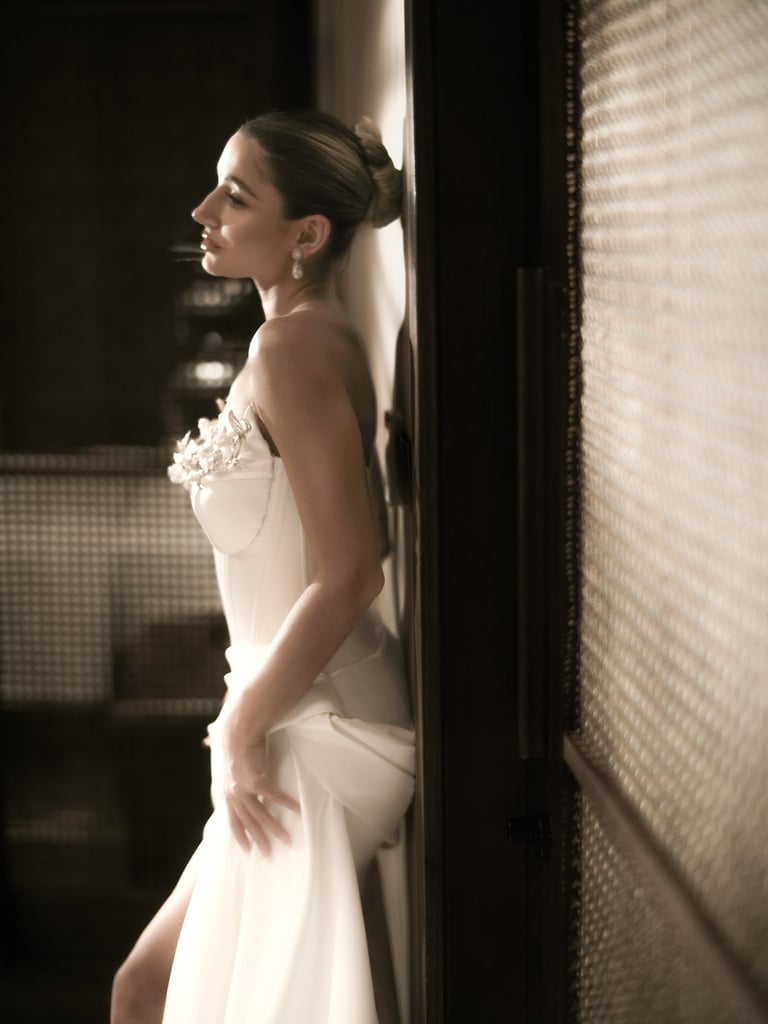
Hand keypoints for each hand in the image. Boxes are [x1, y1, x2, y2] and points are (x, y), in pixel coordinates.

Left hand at [213, 695, 300, 854]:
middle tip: (269, 855)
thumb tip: (207, 741)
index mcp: (226, 791)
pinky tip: (298, 812)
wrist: (239, 729)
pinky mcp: (259, 781)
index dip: (240, 835)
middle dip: (259, 841)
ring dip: (275, 829)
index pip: (233, 820)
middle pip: (248, 823)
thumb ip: (221, 759)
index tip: (247, 850)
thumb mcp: (224, 756)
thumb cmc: (233, 739)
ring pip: (261, 816)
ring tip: (287, 839)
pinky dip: (288, 805)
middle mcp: (233, 794)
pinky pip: (276, 797)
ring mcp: (245, 789)